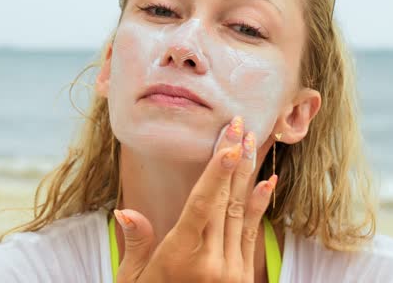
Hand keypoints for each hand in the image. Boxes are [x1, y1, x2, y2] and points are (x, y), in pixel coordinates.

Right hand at [113, 116, 277, 282]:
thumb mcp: (133, 282)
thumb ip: (138, 245)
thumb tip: (126, 212)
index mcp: (181, 258)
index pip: (203, 206)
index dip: (217, 172)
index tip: (229, 144)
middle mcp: (211, 263)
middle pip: (225, 200)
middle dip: (233, 160)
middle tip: (241, 125)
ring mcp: (232, 272)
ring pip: (240, 212)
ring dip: (247, 174)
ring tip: (252, 141)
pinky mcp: (242, 278)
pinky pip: (251, 234)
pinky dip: (258, 205)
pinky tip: (266, 182)